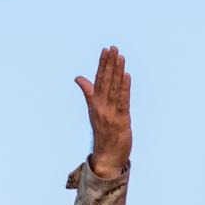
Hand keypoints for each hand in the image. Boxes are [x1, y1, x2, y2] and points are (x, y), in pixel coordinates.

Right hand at [74, 45, 131, 179]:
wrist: (106, 156)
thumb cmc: (103, 132)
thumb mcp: (94, 110)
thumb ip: (88, 92)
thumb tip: (78, 77)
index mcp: (95, 103)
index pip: (98, 79)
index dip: (102, 64)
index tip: (105, 50)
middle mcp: (101, 106)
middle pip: (106, 81)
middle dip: (110, 64)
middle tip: (114, 48)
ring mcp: (110, 114)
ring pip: (114, 89)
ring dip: (118, 72)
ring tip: (121, 57)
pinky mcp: (121, 121)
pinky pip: (123, 102)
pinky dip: (125, 88)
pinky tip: (127, 76)